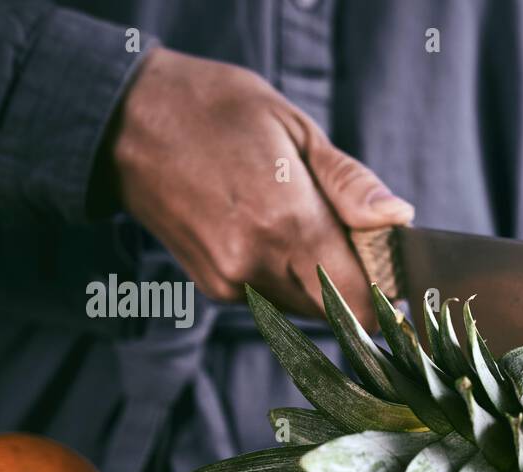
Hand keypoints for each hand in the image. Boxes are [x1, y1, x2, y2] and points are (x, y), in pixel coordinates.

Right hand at [102, 48, 412, 322]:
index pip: (360, 298)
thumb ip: (350, 185)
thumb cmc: (214, 111)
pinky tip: (270, 231)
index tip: (392, 266)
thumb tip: (398, 220)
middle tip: (355, 238)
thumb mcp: (294, 130)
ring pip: (305, 307)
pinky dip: (286, 276)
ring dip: (321, 281)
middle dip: (356, 283)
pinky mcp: (214, 287)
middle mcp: (257, 263)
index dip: (384, 289)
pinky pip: (272, 297)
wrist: (124, 121)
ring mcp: (231, 282)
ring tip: (304, 223)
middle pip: (337, 309)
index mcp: (286, 222)